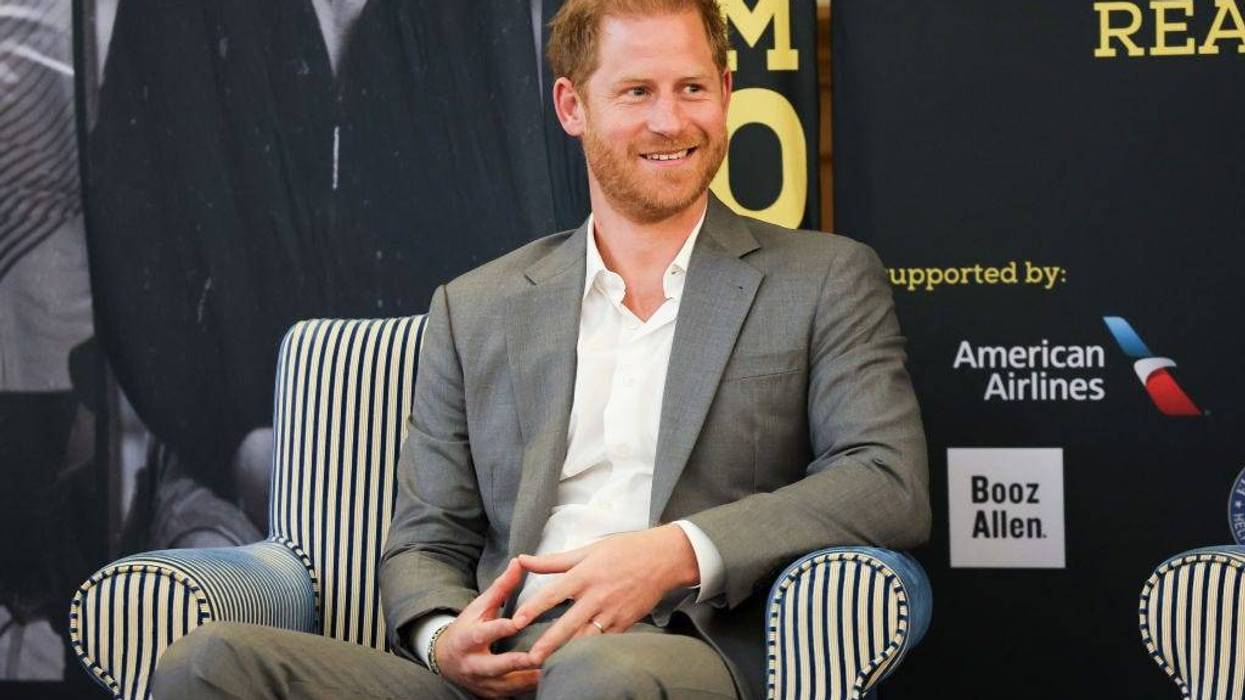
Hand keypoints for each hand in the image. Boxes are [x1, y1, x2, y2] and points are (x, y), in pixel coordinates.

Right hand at [433, 559, 539, 697]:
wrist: (445, 660)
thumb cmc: (467, 628)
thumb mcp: (479, 607)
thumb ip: (501, 587)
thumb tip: (518, 561)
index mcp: (467, 638)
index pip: (484, 633)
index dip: (500, 628)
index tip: (518, 623)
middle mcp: (473, 664)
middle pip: (496, 666)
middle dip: (517, 663)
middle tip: (539, 656)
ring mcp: (482, 683)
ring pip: (508, 685)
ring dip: (530, 678)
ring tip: (554, 668)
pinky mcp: (492, 695)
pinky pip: (513, 694)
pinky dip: (530, 687)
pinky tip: (550, 678)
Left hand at [512, 524, 698, 663]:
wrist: (663, 559)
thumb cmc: (625, 550)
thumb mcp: (588, 550)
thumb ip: (554, 561)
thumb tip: (523, 560)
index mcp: (585, 575)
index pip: (553, 594)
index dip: (534, 608)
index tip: (517, 621)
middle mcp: (597, 596)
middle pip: (568, 624)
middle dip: (548, 643)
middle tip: (530, 658)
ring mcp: (612, 612)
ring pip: (586, 637)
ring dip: (568, 651)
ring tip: (550, 665)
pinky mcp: (625, 623)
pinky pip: (604, 640)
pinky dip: (590, 650)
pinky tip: (576, 660)